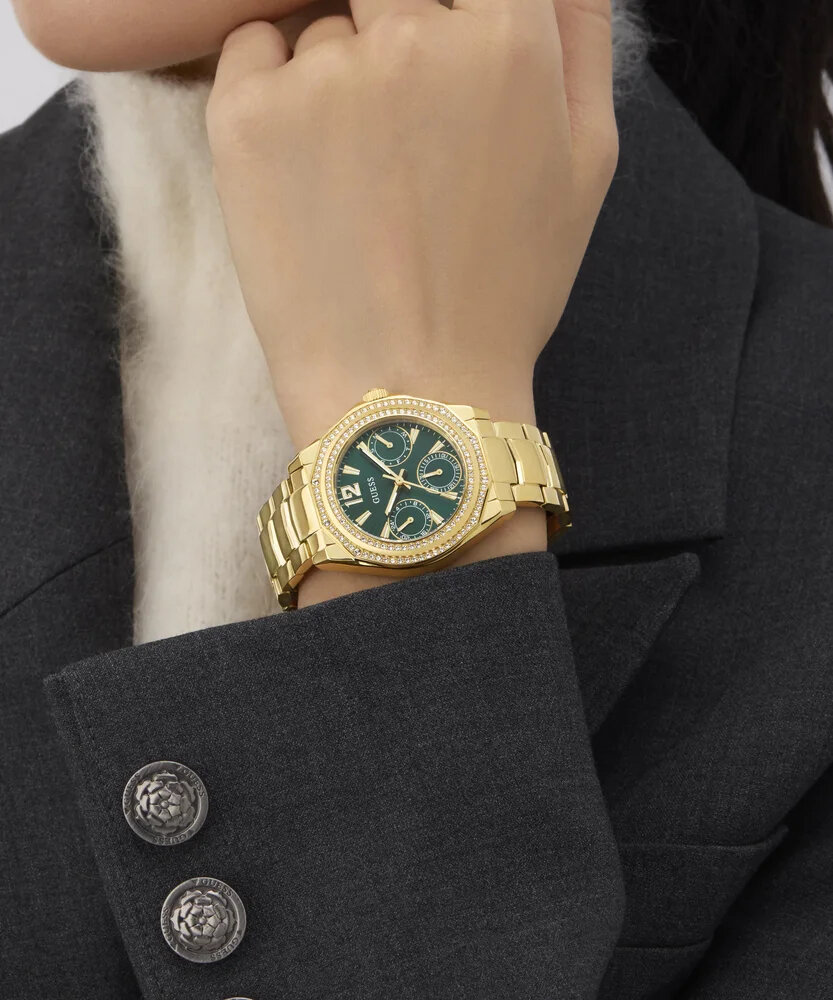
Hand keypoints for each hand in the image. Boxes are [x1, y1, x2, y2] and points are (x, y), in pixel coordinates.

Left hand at [207, 0, 617, 450]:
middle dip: (396, 37)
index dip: (452, 13)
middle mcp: (411, 38)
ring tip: (358, 183)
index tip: (442, 50)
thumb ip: (581, 33)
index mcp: (508, 40)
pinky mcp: (243, 117)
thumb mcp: (587, 163)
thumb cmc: (506, 289)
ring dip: (337, 80)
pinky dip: (272, 89)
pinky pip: (252, 50)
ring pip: (322, 26)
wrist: (413, 392)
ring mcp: (321, 76)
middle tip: (399, 134)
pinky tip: (304, 168)